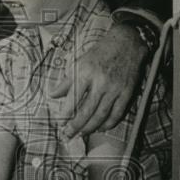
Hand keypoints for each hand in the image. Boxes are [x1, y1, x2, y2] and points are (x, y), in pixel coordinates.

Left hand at [48, 23, 146, 138]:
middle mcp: (100, 82)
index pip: (72, 100)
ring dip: (90, 128)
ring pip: (101, 115)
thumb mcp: (79, 62)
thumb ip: (66, 81)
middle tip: (68, 135)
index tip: (60, 123)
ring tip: (81, 134)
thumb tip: (52, 95)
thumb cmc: (100, 53)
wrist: (126, 43)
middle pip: (86, 111)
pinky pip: (117, 113)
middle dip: (75, 127)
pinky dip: (109, 123)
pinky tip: (101, 128)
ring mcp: (114, 88)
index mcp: (85, 73)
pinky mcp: (127, 92)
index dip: (65, 114)